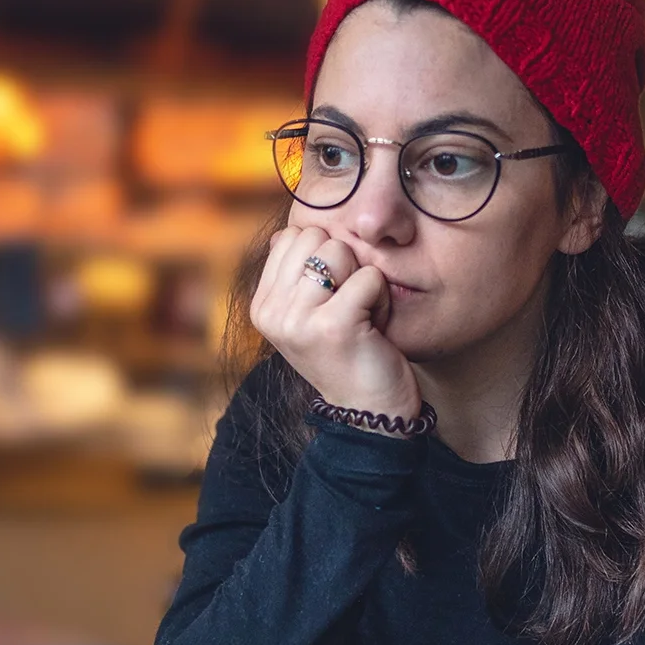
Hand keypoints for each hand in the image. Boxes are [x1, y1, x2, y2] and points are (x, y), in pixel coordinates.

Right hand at [250, 225, 420, 421]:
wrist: (368, 414)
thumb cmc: (347, 356)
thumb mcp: (309, 314)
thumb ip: (294, 274)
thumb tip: (286, 231)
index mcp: (262, 306)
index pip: (291, 237)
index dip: (324, 256)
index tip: (331, 297)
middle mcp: (272, 312)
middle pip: (315, 238)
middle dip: (345, 264)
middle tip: (350, 306)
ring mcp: (299, 320)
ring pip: (339, 251)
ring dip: (363, 280)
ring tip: (362, 316)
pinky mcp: (333, 326)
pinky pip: (368, 277)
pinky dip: (382, 298)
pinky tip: (375, 327)